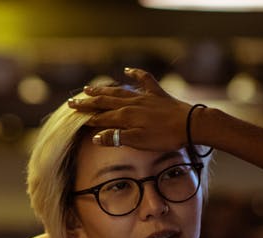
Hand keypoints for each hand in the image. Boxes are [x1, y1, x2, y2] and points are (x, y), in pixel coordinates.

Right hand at [68, 68, 193, 152]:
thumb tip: (96, 137)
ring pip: (118, 91)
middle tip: (71, 101)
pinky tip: (127, 70)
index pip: (100, 117)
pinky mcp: (157, 94)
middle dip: (87, 102)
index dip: (86, 117)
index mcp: (125, 116)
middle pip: (105, 101)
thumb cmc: (164, 136)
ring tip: (89, 88)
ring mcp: (144, 97)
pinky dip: (134, 74)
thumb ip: (116, 138)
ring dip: (103, 89)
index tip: (74, 116)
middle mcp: (131, 104)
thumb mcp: (138, 141)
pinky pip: (144, 80)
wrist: (190, 125)